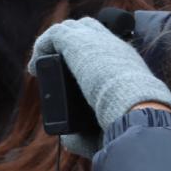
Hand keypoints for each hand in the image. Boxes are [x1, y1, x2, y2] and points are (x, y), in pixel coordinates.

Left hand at [28, 18, 170, 154]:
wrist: (136, 108)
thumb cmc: (129, 122)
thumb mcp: (112, 125)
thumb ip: (87, 132)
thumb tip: (68, 141)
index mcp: (128, 63)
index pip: (108, 49)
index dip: (90, 58)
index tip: (77, 78)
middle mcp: (114, 46)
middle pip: (90, 30)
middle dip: (71, 45)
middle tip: (56, 69)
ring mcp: (96, 41)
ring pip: (72, 29)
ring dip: (54, 45)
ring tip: (39, 68)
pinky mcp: (77, 42)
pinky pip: (56, 34)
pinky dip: (43, 46)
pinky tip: (34, 68)